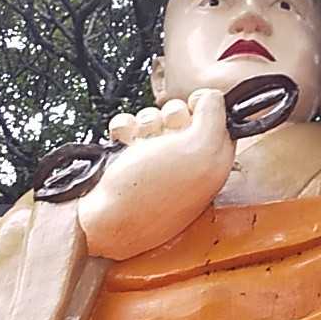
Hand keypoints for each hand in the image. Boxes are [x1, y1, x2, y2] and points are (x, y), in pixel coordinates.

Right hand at [74, 88, 233, 259]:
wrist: (102, 221)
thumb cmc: (151, 191)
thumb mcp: (200, 150)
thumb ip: (214, 117)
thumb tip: (208, 98)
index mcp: (212, 163)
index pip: (218, 118)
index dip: (201, 112)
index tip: (189, 123)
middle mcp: (187, 162)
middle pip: (183, 113)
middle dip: (169, 116)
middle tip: (163, 138)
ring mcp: (157, 162)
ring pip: (155, 117)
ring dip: (145, 123)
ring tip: (139, 144)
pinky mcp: (130, 161)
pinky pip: (130, 126)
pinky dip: (125, 129)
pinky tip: (123, 143)